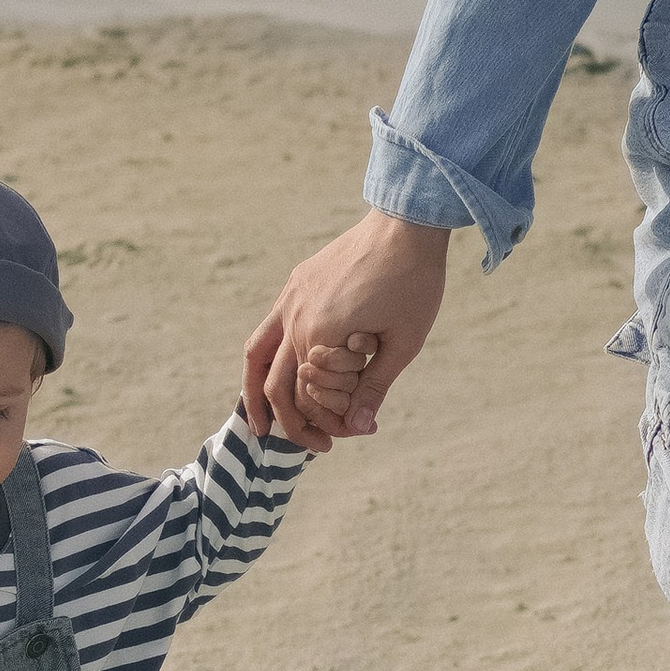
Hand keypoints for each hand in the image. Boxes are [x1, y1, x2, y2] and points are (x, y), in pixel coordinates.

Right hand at [243, 212, 450, 447]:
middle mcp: (295, 319)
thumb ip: (375, 388)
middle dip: (293, 422)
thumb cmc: (413, 284)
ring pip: (257, 356)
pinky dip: (266, 358)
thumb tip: (359, 428)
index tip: (356, 432)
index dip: (331, 422)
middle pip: (276, 384)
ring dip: (256, 395)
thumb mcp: (404, 343)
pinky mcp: (297, 284)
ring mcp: (291, 299)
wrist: (406, 225)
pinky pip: (269, 328)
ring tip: (262, 425)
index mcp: (320, 337)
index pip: (310, 397)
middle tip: (316, 446)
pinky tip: (277, 370)